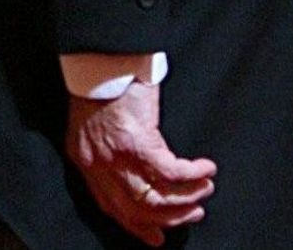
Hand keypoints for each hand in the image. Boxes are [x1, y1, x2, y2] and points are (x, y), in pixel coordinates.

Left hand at [65, 82, 214, 245]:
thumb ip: (104, 153)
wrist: (99, 61)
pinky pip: (173, 173)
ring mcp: (117, 156)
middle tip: (193, 213)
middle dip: (169, 218)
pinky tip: (207, 168)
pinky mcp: (139, 143)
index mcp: (85, 161)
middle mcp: (98, 164)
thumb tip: (130, 174)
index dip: (136, 224)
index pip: (110, 206)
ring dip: (187, 198)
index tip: (156, 237)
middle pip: (136, 208)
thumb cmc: (100, 87)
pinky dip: (194, 174)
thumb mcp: (91, 127)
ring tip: (204, 190)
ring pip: (157, 197)